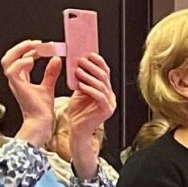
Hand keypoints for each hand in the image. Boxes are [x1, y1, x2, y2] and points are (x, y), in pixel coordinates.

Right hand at [2, 39, 62, 143]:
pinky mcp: (17, 86)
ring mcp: (14, 83)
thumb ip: (51, 73)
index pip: (19, 59)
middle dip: (21, 47)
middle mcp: (14, 80)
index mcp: (20, 79)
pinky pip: (13, 70)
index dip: (29, 51)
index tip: (43, 46)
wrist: (41, 121)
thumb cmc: (42, 109)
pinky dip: (21, 63)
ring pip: (7, 60)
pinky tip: (32, 61)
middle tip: (37, 43)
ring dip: (20, 51)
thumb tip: (56, 59)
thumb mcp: (48, 87)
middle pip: (8, 57)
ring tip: (34, 47)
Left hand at [60, 54, 116, 175]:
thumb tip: (78, 66)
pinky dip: (89, 88)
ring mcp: (110, 104)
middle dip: (92, 67)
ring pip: (101, 85)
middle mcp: (110, 96)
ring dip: (89, 76)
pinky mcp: (105, 110)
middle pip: (104, 77)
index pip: (105, 73)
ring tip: (78, 70)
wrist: (77, 132)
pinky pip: (99, 96)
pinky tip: (80, 84)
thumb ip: (82, 82)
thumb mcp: (79, 94)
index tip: (88, 54)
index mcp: (105, 91)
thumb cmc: (77, 114)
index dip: (98, 62)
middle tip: (81, 60)